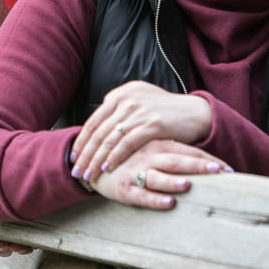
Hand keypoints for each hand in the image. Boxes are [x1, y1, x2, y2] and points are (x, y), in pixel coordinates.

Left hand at [71, 82, 218, 182]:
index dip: (82, 140)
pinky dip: (114, 157)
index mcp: (120, 94)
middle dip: (85, 154)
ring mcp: (139, 111)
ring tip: (88, 175)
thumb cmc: (165, 110)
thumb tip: (101, 122)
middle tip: (76, 171)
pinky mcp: (151, 124)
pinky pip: (126, 144)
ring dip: (96, 159)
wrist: (194, 112)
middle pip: (98, 131)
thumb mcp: (140, 100)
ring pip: (109, 139)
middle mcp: (126, 99)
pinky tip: (107, 168)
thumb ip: (120, 108)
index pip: (94, 120)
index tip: (74, 156)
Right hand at [90, 139, 225, 209]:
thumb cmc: (131, 158)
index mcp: (157, 145)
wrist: (94, 164)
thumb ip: (173, 150)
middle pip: (176, 161)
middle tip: (218, 172)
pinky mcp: (124, 190)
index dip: (208, 159)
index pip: (187, 151)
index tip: (228, 169)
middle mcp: (148, 156)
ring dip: (173, 181)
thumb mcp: (150, 148)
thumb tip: (206, 159)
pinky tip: (168, 203)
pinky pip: (141, 196)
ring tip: (188, 184)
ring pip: (157, 177)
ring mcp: (135, 173)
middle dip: (197, 166)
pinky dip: (155, 199)